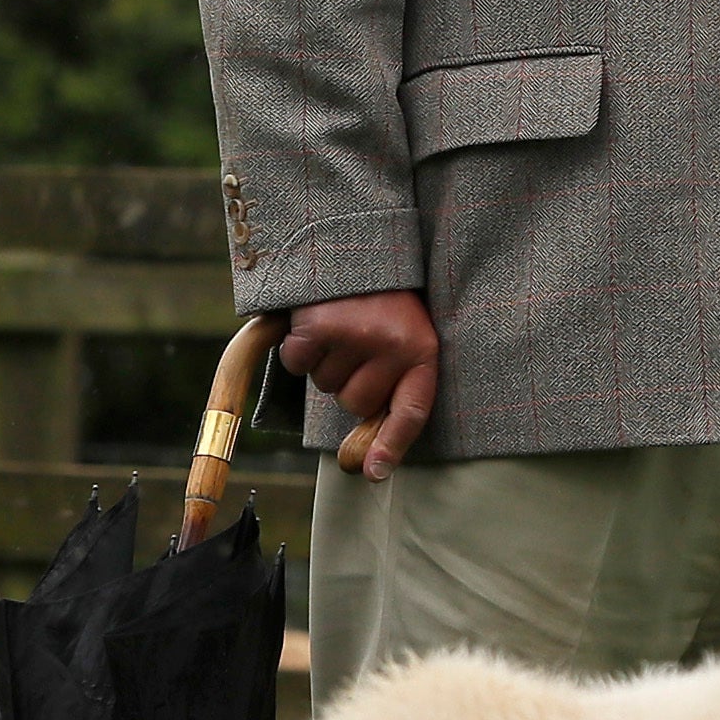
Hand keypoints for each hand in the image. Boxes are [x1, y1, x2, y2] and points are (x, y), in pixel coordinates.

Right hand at [277, 291, 439, 480]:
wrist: (355, 245)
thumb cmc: (382, 302)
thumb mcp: (403, 338)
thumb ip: (391, 390)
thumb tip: (366, 465)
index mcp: (422, 351)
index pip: (410, 412)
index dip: (391, 446)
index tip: (372, 474)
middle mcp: (393, 346)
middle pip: (355, 403)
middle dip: (348, 383)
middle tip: (356, 345)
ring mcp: (356, 336)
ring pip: (325, 385)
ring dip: (323, 362)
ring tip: (340, 327)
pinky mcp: (320, 326)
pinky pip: (297, 364)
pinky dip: (297, 350)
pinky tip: (315, 323)